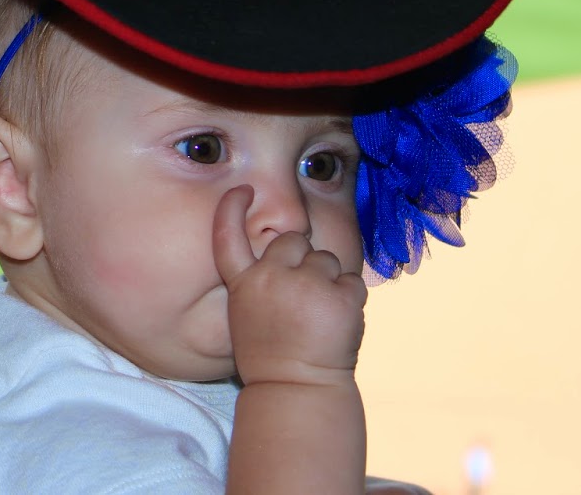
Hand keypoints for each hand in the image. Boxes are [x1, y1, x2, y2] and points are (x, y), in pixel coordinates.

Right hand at [213, 184, 366, 387]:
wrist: (297, 389)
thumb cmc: (272, 353)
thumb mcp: (248, 313)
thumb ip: (262, 278)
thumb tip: (290, 246)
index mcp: (243, 285)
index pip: (227, 237)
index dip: (231, 210)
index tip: (242, 191)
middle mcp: (271, 279)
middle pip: (292, 240)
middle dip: (302, 259)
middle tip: (302, 297)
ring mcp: (307, 286)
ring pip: (327, 258)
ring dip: (328, 280)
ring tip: (319, 316)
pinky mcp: (339, 298)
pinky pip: (352, 280)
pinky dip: (350, 298)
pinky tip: (337, 322)